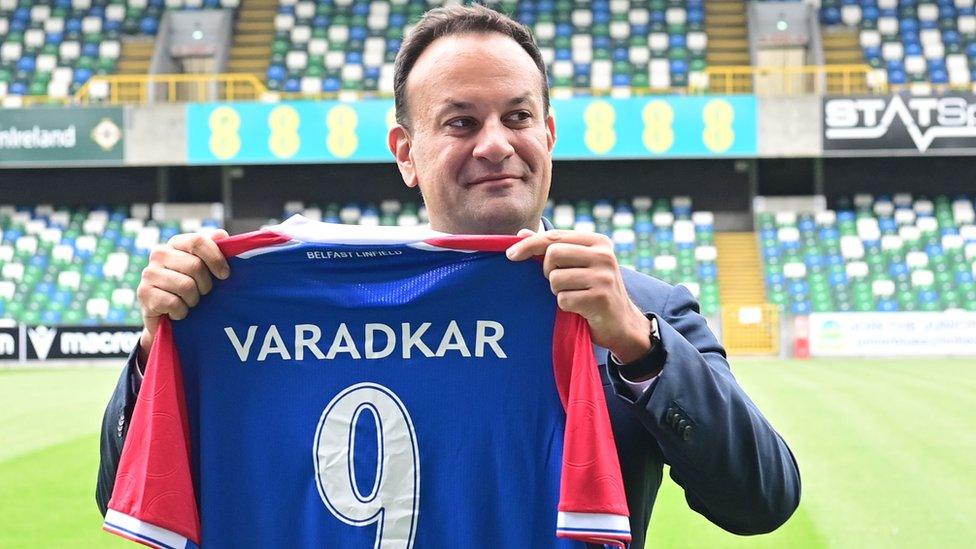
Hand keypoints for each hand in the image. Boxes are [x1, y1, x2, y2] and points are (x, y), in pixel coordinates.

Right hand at [136, 230, 230, 364]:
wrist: (168, 317)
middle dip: (206, 285)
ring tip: (189, 302)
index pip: (198, 241)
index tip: (225, 274)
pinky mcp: (144, 293)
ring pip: (186, 286)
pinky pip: (174, 303)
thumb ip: (215, 250)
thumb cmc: (192, 288)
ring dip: (194, 300)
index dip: (215, 258)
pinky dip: (181, 312)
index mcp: (176, 243)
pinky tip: (177, 311)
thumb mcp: (207, 269)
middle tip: (202, 293)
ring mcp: (149, 273)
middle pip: (195, 266)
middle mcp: (159, 253)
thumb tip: (221, 234)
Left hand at [506, 229, 651, 362]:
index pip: (554, 236)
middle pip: (553, 254)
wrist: (621, 323)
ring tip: (574, 295)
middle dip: (547, 271)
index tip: (510, 254)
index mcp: (598, 242)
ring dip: (557, 291)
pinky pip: (563, 299)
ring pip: (555, 278)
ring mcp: (604, 277)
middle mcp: (604, 255)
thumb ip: (553, 248)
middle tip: (559, 282)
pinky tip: (580, 308)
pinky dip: (565, 306)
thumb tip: (522, 233)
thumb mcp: (578, 265)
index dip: (529, 244)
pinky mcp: (600, 298)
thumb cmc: (593, 291)